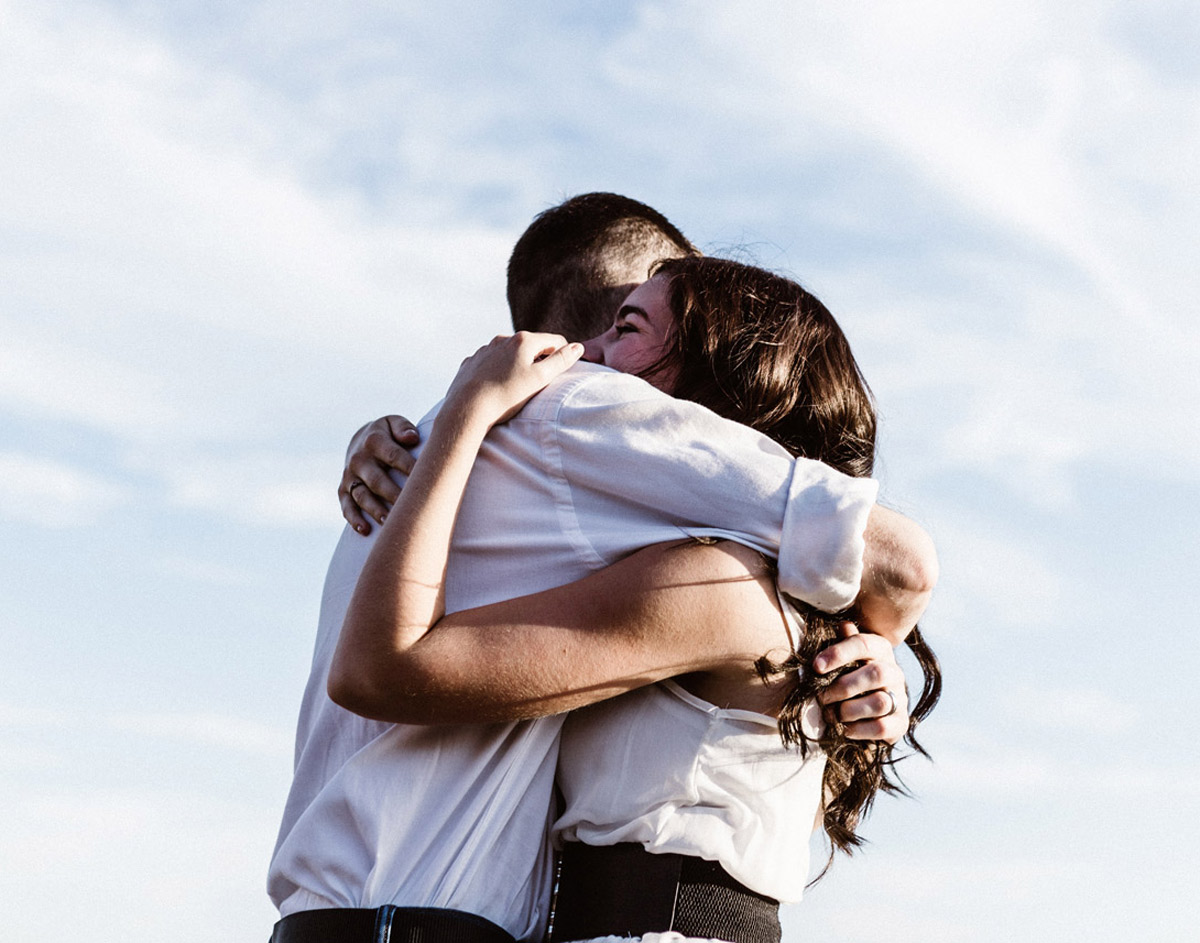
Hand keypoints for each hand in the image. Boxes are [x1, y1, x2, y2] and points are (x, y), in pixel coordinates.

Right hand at [340, 416, 419, 534]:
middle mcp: (359, 460)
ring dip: (375, 510)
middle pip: (377, 480)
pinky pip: (347, 506)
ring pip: (362, 496)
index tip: (426, 481)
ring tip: (388, 522)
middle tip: (410, 507)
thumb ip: (403, 428)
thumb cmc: (387, 434)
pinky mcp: (343, 490)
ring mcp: (350, 476)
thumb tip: (412, 438)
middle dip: (393, 494)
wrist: (360, 440)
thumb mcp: (393, 423)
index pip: (394, 456)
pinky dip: (354, 519)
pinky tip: (365, 530)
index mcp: (374, 441)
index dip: (410, 468)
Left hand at [442, 333, 583, 429]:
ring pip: (509, 353)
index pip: (554, 341)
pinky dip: (498, 370)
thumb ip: (561, 361)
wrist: (467, 409)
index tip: (563, 371)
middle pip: (531, 345)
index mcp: (523, 340)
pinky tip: (497, 386)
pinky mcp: (472, 362)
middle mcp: (502, 339)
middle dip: (539, 359)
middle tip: (540, 382)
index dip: (563, 354)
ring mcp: (485, 350)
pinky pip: (491, 362)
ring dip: (517, 364)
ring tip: (517, 386)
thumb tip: (578, 347)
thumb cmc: (507, 395)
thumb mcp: (540, 379)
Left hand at [813, 622, 909, 743]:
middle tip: (822, 697)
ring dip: (849, 710)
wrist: (867, 710)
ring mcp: (900, 698)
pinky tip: (845, 729)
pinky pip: (882, 727)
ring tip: (832, 715)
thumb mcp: (843, 657)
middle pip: (876, 673)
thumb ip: (842, 643)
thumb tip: (843, 625)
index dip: (839, 653)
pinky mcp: (900, 723)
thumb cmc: (848, 675)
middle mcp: (894, 672)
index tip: (816, 666)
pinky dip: (859, 730)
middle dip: (843, 687)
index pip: (863, 643)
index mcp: (880, 649)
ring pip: (880, 702)